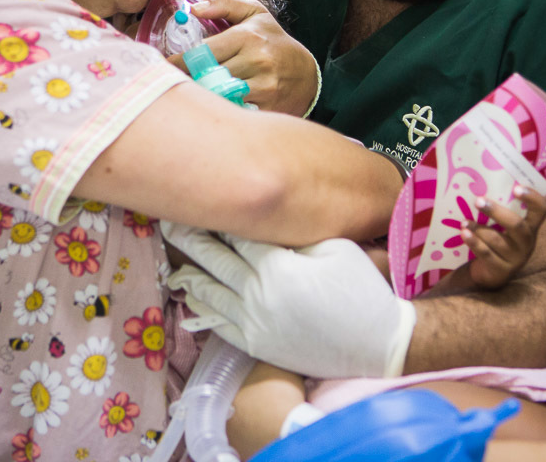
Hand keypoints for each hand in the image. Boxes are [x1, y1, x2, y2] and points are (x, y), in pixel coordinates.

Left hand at [163, 223, 415, 378]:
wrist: (377, 343)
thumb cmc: (361, 290)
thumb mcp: (335, 249)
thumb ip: (297, 234)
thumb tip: (269, 221)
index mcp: (277, 266)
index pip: (237, 234)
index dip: (216, 217)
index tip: (198, 201)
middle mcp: (258, 294)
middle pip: (215, 260)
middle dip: (191, 239)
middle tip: (169, 221)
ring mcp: (254, 323)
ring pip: (211, 293)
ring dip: (190, 273)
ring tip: (174, 258)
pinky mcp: (257, 345)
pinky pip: (220, 324)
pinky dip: (203, 308)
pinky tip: (193, 296)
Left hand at [176, 0, 318, 115]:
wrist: (307, 75)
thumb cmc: (275, 42)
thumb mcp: (255, 14)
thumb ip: (224, 4)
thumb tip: (194, 9)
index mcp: (247, 36)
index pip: (201, 52)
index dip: (178, 62)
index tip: (165, 67)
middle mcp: (256, 60)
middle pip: (206, 75)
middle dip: (188, 80)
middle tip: (172, 84)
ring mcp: (263, 86)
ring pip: (217, 94)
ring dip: (202, 96)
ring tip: (191, 96)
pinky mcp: (267, 107)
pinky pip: (234, 110)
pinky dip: (221, 110)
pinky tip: (215, 108)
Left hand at [463, 185, 545, 289]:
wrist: (493, 273)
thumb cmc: (500, 240)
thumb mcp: (506, 227)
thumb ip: (501, 210)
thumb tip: (480, 183)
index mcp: (531, 226)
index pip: (542, 209)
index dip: (533, 197)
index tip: (516, 188)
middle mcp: (527, 241)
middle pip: (517, 225)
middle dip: (497, 212)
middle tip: (478, 201)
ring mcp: (516, 257)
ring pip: (497, 240)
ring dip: (479, 229)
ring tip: (465, 222)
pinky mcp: (501, 269)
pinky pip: (487, 254)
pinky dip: (474, 242)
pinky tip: (464, 234)